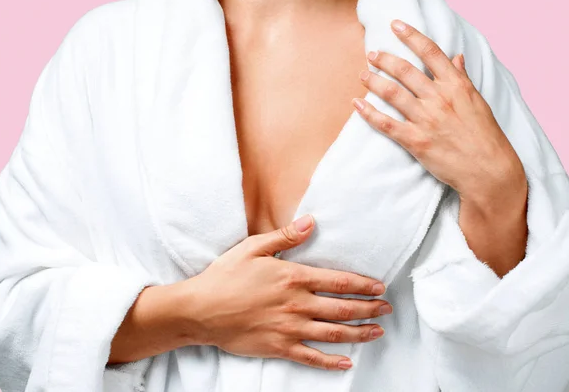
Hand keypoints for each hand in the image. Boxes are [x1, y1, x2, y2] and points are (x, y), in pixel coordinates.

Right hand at [182, 214, 391, 370]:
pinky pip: (311, 357)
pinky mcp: (279, 347)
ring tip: (377, 331)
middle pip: (343, 308)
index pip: (338, 281)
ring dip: (360, 333)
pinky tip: (347, 363)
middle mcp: (297, 304)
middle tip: (386, 309)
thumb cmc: (225, 277)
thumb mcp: (252, 247)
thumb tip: (311, 222)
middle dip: (369, 309)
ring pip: (334, 333)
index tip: (379, 287)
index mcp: (293, 278)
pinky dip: (331, 362)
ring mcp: (290, 328)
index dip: (363, 285)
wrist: (200, 310)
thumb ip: (285, 236)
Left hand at [352, 19, 526, 209]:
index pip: (430, 52)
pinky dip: (368, 113)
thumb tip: (455, 57)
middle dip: (384, 59)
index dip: (411, 36)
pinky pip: (386, 124)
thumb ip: (462, 78)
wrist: (488, 170)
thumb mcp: (477, 101)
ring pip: (392, 93)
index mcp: (456, 86)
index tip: (395, 27)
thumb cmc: (485, 136)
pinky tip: (356, 104)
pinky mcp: (416, 141)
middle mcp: (439, 99)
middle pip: (405, 70)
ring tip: (363, 75)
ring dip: (374, 81)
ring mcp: (426, 120)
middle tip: (371, 54)